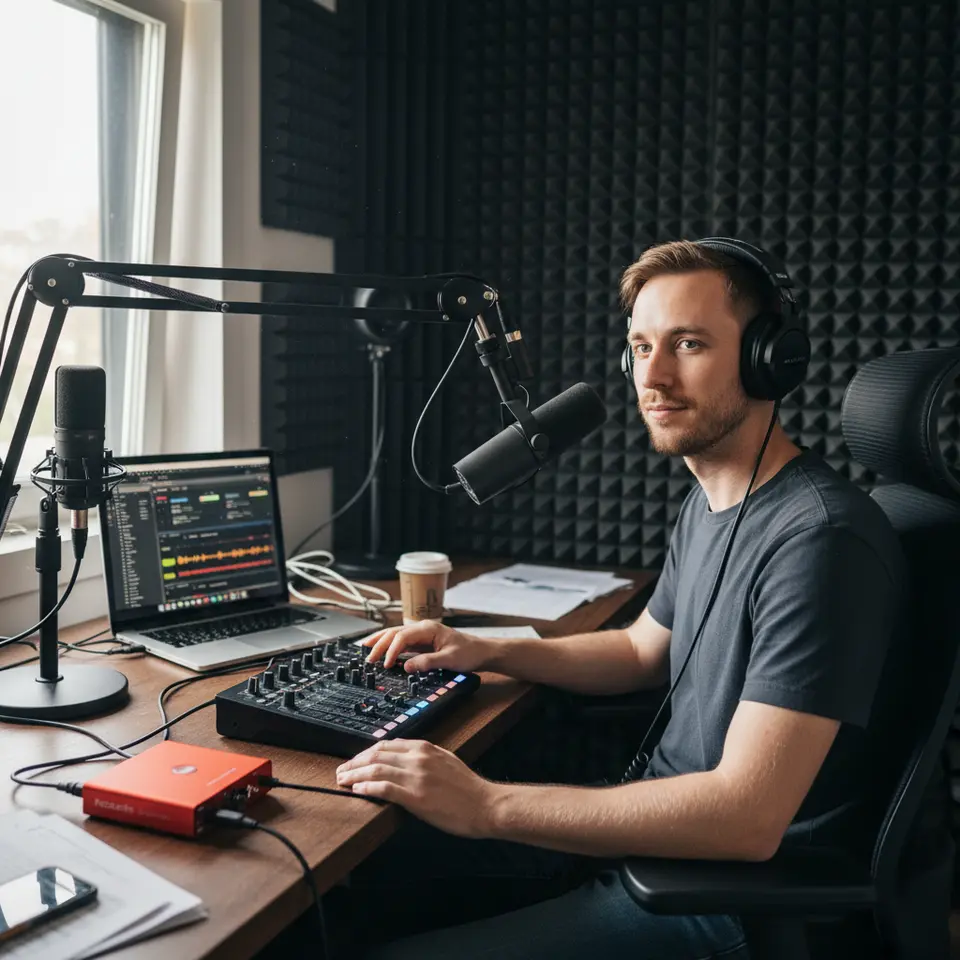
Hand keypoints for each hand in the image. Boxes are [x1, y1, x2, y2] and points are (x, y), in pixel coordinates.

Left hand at [336, 739, 499, 837]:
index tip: (355, 761)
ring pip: (376, 769)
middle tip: (341, 771)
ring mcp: (416, 776)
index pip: (386, 745)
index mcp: (424, 748)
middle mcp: (418, 758)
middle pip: (376, 755)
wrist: (485, 805)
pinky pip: (384, 788)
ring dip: (355, 775)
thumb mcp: (445, 761)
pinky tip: (358, 790)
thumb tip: (402, 758)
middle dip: (354, 763)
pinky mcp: (416, 797)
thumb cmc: (467, 788)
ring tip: (343, 781)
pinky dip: (368, 787)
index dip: (365, 753)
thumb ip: (423, 757)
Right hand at [360, 620, 488, 672]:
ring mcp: (421, 634)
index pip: (402, 637)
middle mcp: (422, 628)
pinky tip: (380, 650)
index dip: (391, 650)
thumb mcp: (449, 660)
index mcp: (428, 628)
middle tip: (366, 658)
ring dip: (380, 642)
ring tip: (364, 648)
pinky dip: (388, 646)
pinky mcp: (421, 642)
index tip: (384, 664)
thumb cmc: (468, 653)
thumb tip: (406, 666)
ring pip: (395, 635)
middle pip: (395, 633)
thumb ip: (427, 662)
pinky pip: (401, 642)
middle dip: (379, 644)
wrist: (481, 651)